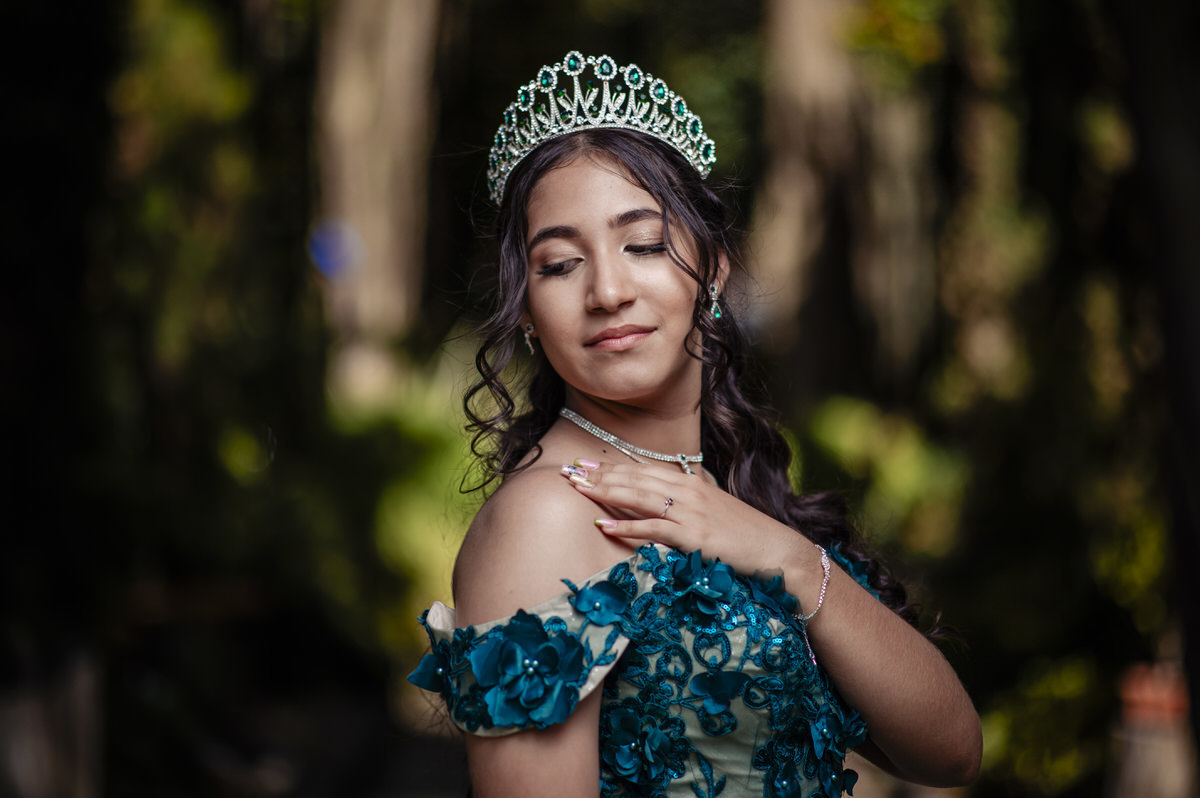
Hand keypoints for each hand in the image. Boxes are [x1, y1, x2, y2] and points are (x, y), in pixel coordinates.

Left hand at [560, 459, 806, 577]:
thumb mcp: (711, 508)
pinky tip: (603, 524)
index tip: (583, 463)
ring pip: (639, 496)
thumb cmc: (743, 533)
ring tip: (578, 488)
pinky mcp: (694, 537)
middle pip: (635, 478)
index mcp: (690, 482)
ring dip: (606, 491)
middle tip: (568, 471)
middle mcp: (688, 491)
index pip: (642, 469)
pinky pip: (653, 529)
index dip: (610, 466)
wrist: (776, 550)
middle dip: (599, 474)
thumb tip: (658, 498)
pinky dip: (626, 526)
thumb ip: (685, 499)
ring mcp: (691, 513)